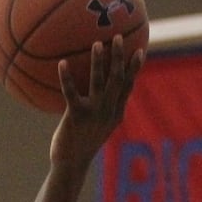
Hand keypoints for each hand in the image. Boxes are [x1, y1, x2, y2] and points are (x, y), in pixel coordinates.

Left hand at [51, 35, 143, 165]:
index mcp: (115, 112)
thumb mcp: (96, 126)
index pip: (128, 86)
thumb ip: (99, 109)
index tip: (140, 50)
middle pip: (118, 79)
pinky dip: (67, 77)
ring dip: (100, 62)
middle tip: (118, 36)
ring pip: (99, 82)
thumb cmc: (80, 143)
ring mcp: (93, 114)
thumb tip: (94, 92)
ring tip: (97, 43)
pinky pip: (71, 93)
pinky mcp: (76, 117)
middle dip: (119, 57)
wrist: (71, 165)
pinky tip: (62, 63)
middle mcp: (108, 111)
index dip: (134, 68)